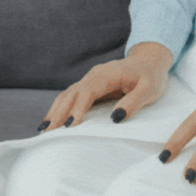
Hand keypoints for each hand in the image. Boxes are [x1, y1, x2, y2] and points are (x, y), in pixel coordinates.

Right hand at [41, 42, 172, 131]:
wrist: (149, 61)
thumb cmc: (151, 76)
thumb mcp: (150, 90)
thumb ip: (134, 102)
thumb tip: (115, 118)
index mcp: (107, 75)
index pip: (87, 92)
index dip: (77, 109)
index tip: (69, 127)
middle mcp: (94, 76)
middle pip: (71, 94)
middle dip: (59, 114)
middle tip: (48, 134)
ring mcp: (90, 80)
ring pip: (67, 95)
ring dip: (55, 112)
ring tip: (44, 130)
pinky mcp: (89, 86)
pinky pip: (71, 97)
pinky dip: (60, 108)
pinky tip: (53, 121)